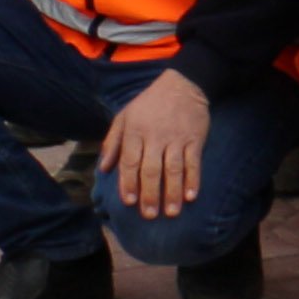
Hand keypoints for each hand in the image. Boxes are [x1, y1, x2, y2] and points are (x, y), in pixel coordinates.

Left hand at [101, 71, 212, 219]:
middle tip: (149, 215)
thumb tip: (103, 169)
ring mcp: (177, 138)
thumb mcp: (124, 116)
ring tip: (170, 212)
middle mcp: (155, 137)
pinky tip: (191, 195)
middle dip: (150, 194)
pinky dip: (193, 179)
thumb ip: (113, 142)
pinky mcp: (195, 138)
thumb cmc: (149, 103)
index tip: (128, 202)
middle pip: (151, 170)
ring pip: (173, 169)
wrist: (184, 83)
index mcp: (135, 132)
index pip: (130, 162)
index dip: (129, 183)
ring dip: (172, 192)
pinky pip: (194, 162)